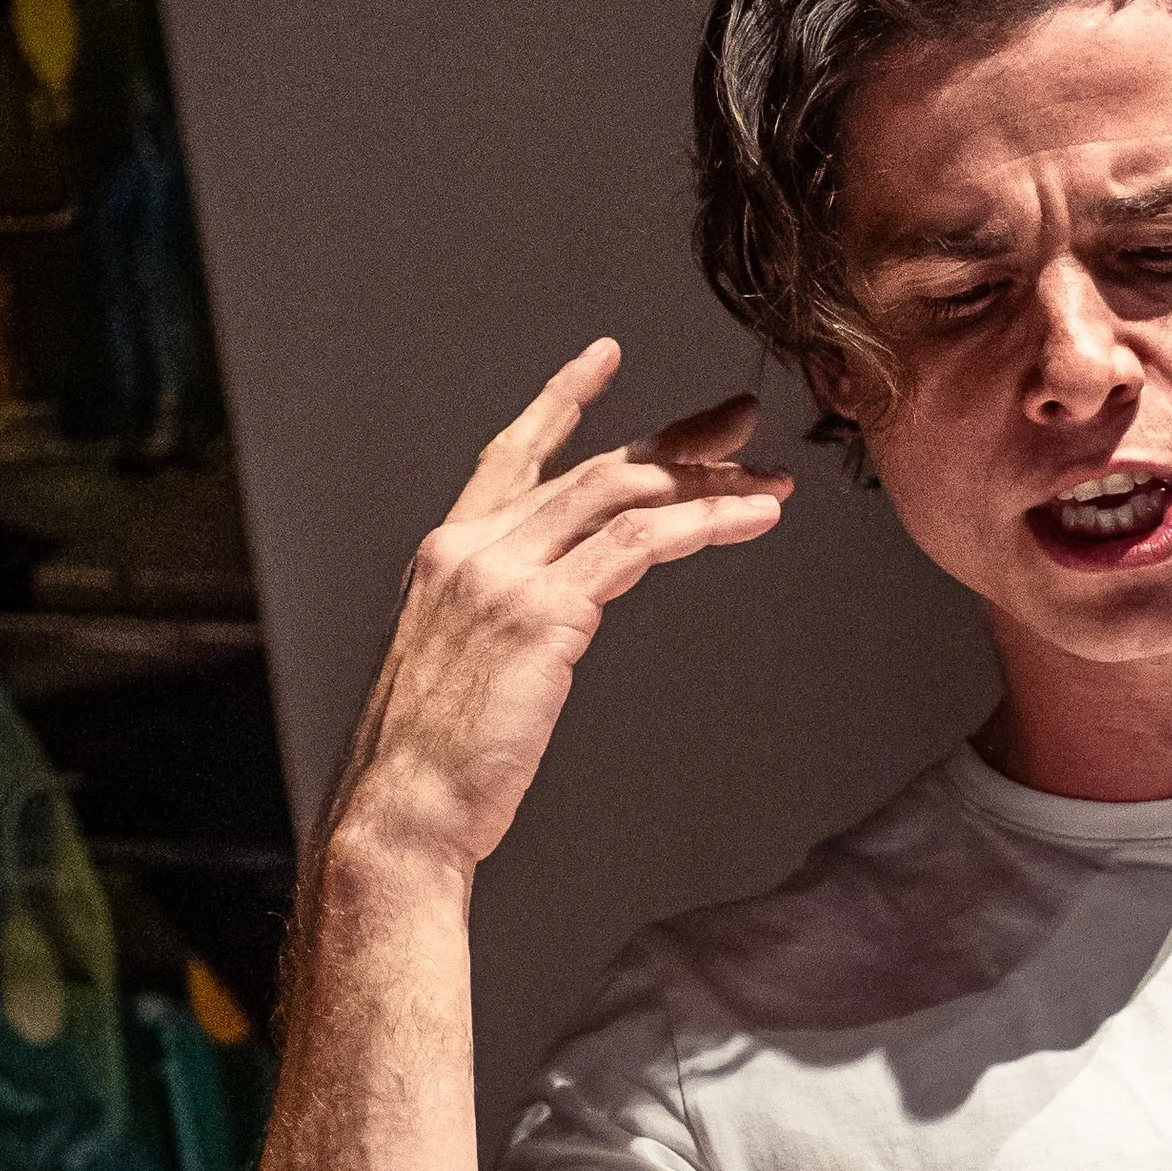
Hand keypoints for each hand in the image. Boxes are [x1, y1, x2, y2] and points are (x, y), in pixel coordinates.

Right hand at [330, 340, 789, 875]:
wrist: (401, 812)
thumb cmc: (431, 764)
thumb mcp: (460, 667)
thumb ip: (504, 619)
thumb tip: (561, 612)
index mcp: (446, 554)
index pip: (513, 456)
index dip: (562, 401)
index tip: (605, 358)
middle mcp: (470, 547)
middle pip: (592, 468)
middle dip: (676, 441)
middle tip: (740, 425)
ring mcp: (503, 575)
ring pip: (623, 496)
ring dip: (707, 483)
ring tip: (770, 482)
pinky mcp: (543, 613)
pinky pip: (640, 545)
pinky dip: (704, 524)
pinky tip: (748, 521)